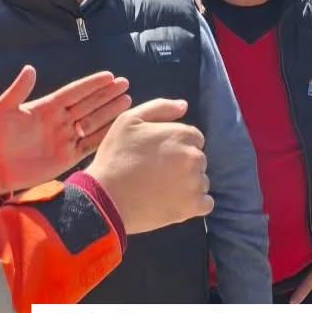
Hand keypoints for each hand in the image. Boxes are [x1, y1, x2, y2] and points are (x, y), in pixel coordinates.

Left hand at [0, 66, 130, 196]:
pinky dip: (103, 135)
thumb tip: (30, 68)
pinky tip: (116, 126)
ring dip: (109, 111)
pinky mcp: (67, 157)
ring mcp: (65, 139)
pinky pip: (89, 144)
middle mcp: (59, 121)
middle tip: (124, 84)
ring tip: (127, 100)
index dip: (91, 84)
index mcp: (47, 107)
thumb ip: (18, 90)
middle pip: (88, 104)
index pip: (74, 92)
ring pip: (92, 122)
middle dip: (106, 94)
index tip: (109, 76)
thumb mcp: (3, 110)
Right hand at [84, 98, 213, 234]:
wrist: (105, 199)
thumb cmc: (115, 156)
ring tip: (162, 189)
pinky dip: (194, 204)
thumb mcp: (129, 120)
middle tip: (157, 173)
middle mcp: (194, 157)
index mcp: (182, 134)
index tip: (159, 156)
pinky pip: (206, 203)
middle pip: (198, 159)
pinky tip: (174, 202)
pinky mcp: (193, 207)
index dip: (176, 146)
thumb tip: (184, 106)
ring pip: (201, 181)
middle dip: (183, 164)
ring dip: (188, 184)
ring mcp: (196, 183)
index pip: (194, 138)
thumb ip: (160, 108)